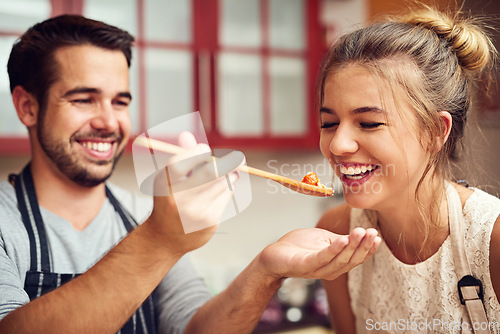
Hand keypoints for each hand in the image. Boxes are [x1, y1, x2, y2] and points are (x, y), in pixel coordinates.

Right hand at [146, 132, 239, 254]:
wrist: (165, 238)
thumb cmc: (169, 200)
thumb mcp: (169, 178)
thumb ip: (180, 156)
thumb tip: (186, 134)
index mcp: (164, 185)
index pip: (181, 162)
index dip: (196, 152)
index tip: (205, 149)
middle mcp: (178, 199)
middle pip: (209, 173)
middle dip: (228, 162)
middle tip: (239, 157)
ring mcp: (195, 212)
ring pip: (222, 184)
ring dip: (231, 175)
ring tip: (230, 174)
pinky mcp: (209, 222)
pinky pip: (226, 197)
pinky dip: (228, 189)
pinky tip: (222, 190)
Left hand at [258, 227, 379, 280]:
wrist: (274, 255)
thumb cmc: (299, 246)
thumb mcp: (324, 239)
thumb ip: (341, 240)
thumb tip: (360, 235)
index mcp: (335, 263)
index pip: (356, 258)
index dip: (368, 249)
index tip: (377, 235)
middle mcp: (329, 269)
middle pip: (351, 260)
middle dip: (363, 246)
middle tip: (372, 232)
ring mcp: (317, 269)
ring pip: (339, 260)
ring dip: (352, 246)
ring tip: (360, 232)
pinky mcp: (304, 265)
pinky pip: (322, 258)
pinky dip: (333, 250)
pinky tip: (342, 240)